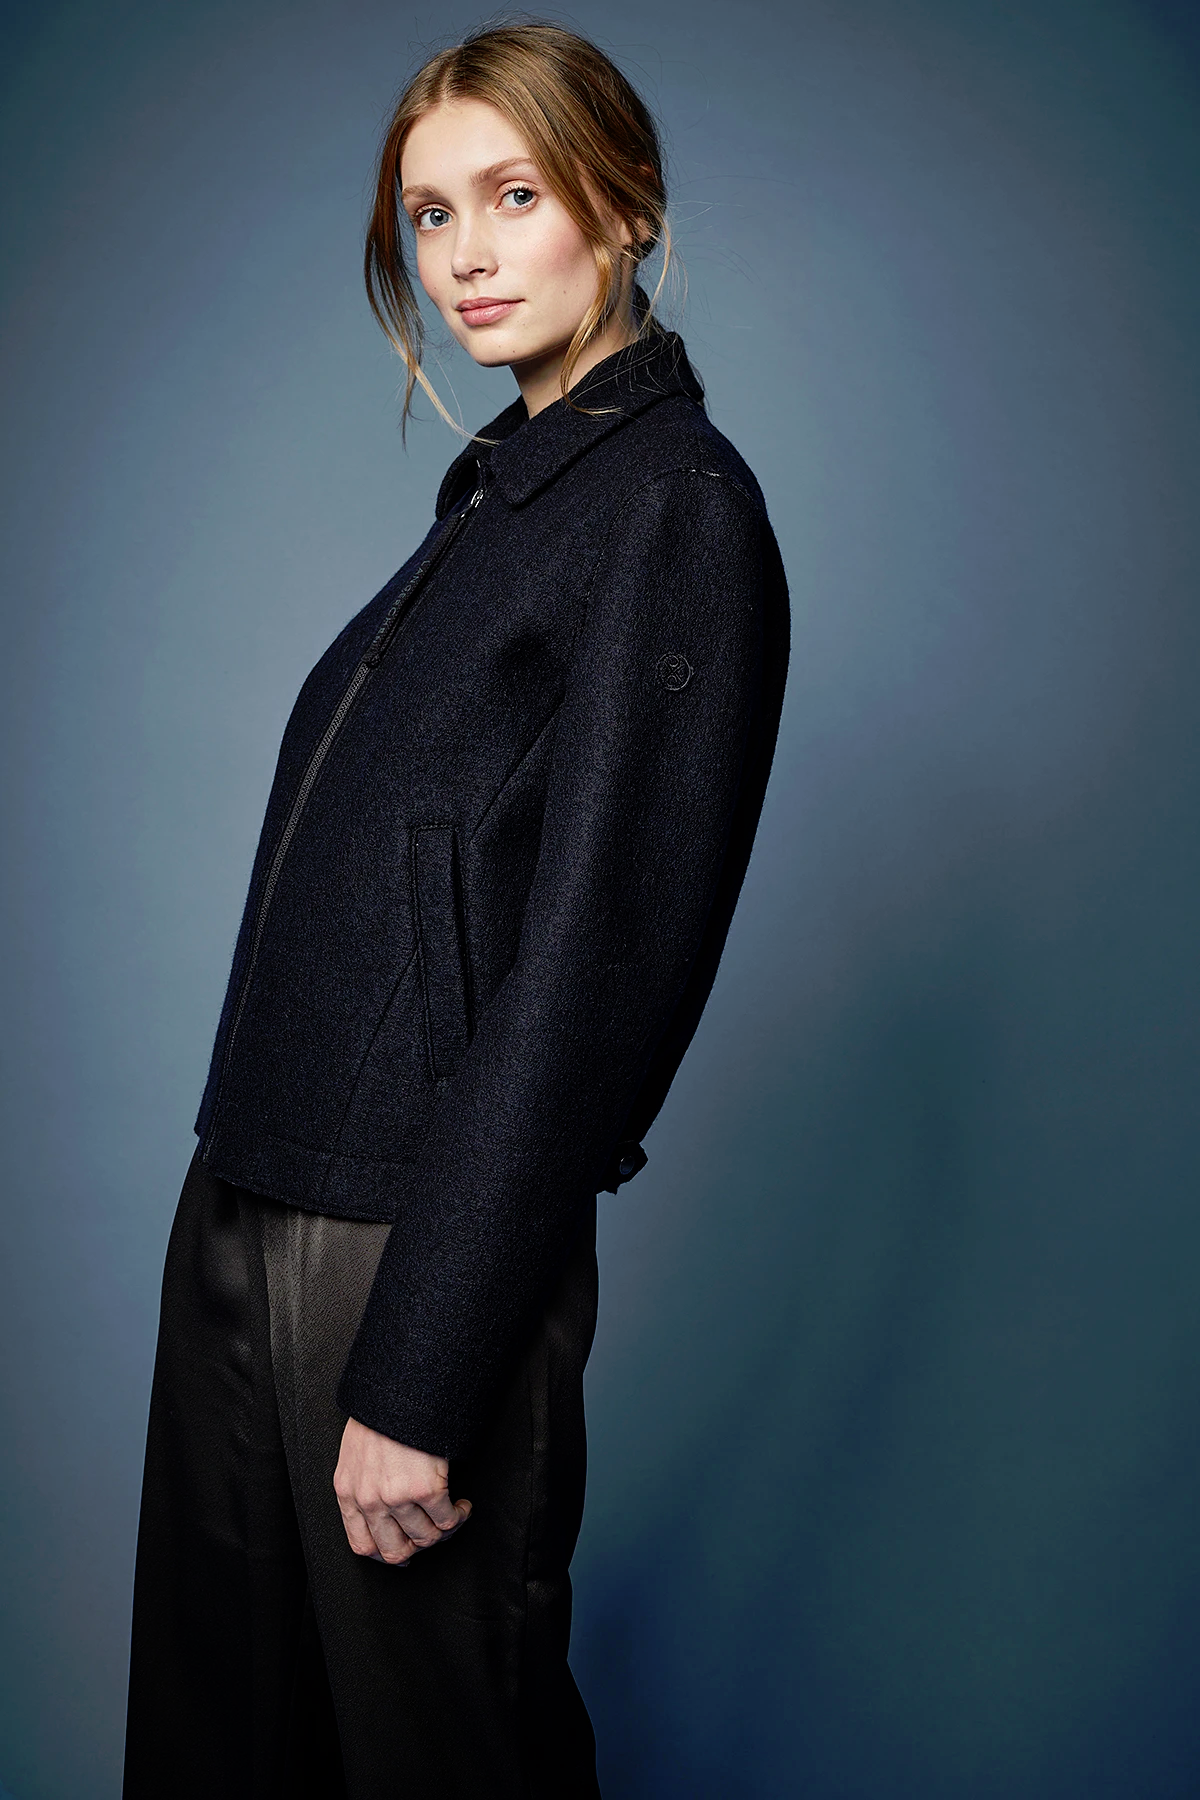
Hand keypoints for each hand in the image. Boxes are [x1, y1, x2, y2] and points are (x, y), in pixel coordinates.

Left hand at [333, 1417, 471, 1565]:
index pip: (363, 1545)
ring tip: (451, 1515)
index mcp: (348, 1492)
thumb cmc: (381, 1413)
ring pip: (426, 1538)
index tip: (403, 1551)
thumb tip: (382, 1511)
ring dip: (443, 1530)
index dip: (387, 1554)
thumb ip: (362, 1484)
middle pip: (395, 1551)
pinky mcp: (425, 1490)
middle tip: (430, 1533)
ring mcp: (396, 1498)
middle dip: (417, 1547)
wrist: (400, 1389)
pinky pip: (447, 1521)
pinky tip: (461, 1505)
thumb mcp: (356, 1453)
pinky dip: (459, 1516)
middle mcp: (369, 1501)